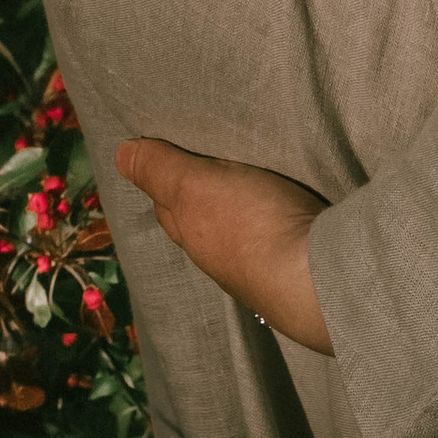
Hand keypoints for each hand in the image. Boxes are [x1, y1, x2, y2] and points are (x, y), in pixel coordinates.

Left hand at [110, 135, 334, 352]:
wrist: (319, 281)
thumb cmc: (250, 227)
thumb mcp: (195, 188)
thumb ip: (162, 171)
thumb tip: (118, 156)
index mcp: (195, 238)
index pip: (171, 210)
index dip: (165, 184)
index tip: (166, 158)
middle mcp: (223, 259)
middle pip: (204, 225)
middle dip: (200, 199)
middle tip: (206, 165)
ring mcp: (262, 268)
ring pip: (241, 232)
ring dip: (242, 210)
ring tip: (250, 182)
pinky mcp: (300, 267)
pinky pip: (279, 236)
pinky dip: (275, 219)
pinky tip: (287, 211)